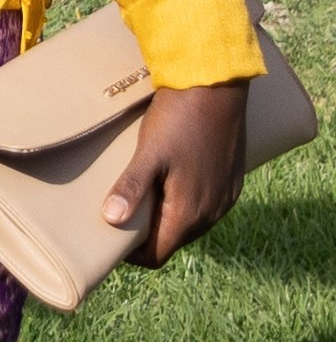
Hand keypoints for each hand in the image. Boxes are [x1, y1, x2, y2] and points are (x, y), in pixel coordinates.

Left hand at [103, 79, 249, 264]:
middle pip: (173, 239)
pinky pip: (205, 204)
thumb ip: (131, 187)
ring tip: (142, 192)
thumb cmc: (179, 118)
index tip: (112, 235)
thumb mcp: (149, 152)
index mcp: (190, 213)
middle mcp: (212, 213)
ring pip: (190, 222)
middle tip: (122, 208)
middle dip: (147, 232)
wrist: (217, 86)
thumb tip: (111, 220)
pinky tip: (170, 178)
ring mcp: (225, 197)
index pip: (158, 255)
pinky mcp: (232, 181)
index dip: (132, 253)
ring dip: (166, 215)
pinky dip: (185, 200)